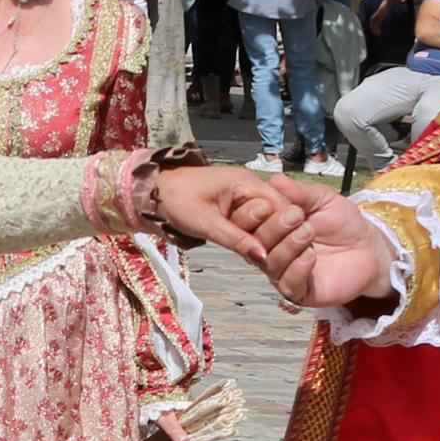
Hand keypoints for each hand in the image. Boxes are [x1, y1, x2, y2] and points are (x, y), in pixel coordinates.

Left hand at [146, 163, 284, 257]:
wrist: (154, 191)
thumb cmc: (176, 200)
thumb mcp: (205, 223)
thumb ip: (236, 240)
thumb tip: (263, 257)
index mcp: (247, 182)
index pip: (283, 205)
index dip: (286, 228)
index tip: (282, 251)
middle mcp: (251, 185)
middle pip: (278, 213)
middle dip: (273, 234)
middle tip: (262, 253)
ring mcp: (245, 194)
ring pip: (268, 219)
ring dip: (262, 236)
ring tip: (254, 252)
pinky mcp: (237, 204)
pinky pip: (255, 221)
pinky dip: (253, 234)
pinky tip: (249, 248)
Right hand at [267, 190, 397, 309]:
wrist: (369, 248)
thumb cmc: (344, 224)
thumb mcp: (322, 199)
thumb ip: (300, 192)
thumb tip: (276, 179)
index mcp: (272, 227)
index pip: (248, 222)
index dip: (254, 213)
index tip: (269, 202)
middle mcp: (273, 251)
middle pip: (255, 243)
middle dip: (273, 228)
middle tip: (295, 215)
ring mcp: (285, 272)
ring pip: (270, 264)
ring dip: (288, 246)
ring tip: (308, 232)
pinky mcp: (301, 292)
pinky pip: (288, 285)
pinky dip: (297, 269)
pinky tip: (310, 255)